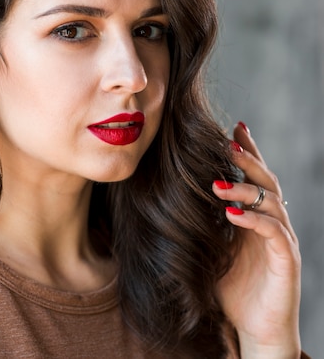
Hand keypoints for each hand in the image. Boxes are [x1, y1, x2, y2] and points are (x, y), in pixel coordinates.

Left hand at [212, 122, 301, 358]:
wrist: (255, 328)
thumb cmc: (232, 290)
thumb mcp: (211, 251)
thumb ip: (201, 227)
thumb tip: (169, 203)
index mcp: (255, 218)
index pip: (254, 178)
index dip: (247, 152)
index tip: (234, 127)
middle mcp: (272, 223)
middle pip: (266, 182)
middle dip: (248, 160)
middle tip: (227, 142)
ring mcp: (282, 240)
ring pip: (271, 203)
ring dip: (243, 190)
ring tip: (216, 183)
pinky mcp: (286, 260)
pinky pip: (274, 233)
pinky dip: (254, 221)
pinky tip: (232, 215)